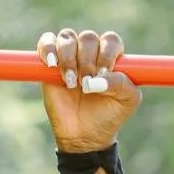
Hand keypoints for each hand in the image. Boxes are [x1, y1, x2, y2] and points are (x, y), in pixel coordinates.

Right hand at [37, 26, 142, 152]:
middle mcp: (92, 52)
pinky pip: (47, 41)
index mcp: (112, 57)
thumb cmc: (109, 115)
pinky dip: (48, 49)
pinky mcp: (50, 61)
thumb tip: (97, 77)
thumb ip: (121, 84)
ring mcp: (71, 54)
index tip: (102, 74)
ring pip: (67, 37)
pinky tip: (52, 64)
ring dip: (68, 58)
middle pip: (88, 38)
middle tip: (85, 84)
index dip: (106, 54)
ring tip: (71, 83)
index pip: (111, 40)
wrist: (85, 135)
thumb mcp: (126, 101)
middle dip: (87, 61)